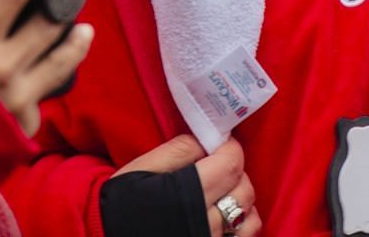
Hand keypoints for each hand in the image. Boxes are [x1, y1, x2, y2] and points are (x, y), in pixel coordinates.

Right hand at [0, 0, 92, 137]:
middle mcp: (2, 68)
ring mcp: (17, 96)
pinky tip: (51, 73)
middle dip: (62, 0)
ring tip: (82, 28)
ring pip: (62, 59)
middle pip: (48, 22)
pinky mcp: (23, 122)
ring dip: (75, 40)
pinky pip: (44, 97)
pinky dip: (48, 83)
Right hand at [116, 135, 261, 235]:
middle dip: (236, 174)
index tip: (222, 146)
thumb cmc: (119, 205)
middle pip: (244, 190)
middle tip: (219, 169)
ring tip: (222, 196)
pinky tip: (224, 219)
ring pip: (249, 218)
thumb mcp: (141, 169)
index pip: (231, 164)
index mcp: (188, 194)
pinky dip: (241, 226)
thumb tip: (208, 141)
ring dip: (241, 202)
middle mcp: (204, 223)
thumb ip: (178, 150)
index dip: (231, 149)